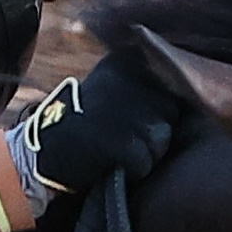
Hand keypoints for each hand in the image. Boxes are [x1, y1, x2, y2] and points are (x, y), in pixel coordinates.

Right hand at [3, 49, 176, 200]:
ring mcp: (119, 107)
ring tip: (116, 153)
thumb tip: (192, 97)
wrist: (39, 153)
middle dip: (155, 134)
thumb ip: (148, 88)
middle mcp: (125, 76)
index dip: (158, 114)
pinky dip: (132, 170)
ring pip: (161, 140)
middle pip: (170, 115)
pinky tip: (110, 164)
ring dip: (145, 155)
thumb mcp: (113, 90)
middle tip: (123, 140)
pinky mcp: (113, 139)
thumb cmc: (85, 126)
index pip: (172, 90)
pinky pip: (143, 161)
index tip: (133, 123)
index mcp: (127, 60)